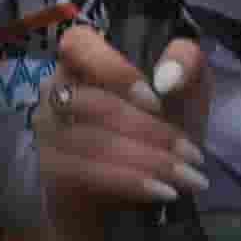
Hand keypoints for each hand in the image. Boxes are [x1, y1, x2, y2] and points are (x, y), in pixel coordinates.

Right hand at [34, 10, 206, 240]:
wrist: (132, 197)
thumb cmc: (156, 135)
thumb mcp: (184, 97)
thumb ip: (187, 65)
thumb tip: (167, 77)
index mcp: (84, 62)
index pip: (78, 43)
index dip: (115, 69)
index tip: (156, 99)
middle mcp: (56, 90)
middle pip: (92, 103)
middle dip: (151, 131)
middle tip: (194, 156)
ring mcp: (47, 131)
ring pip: (90, 140)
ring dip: (146, 160)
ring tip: (187, 179)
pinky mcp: (48, 169)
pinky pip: (84, 172)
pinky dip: (128, 182)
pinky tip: (162, 192)